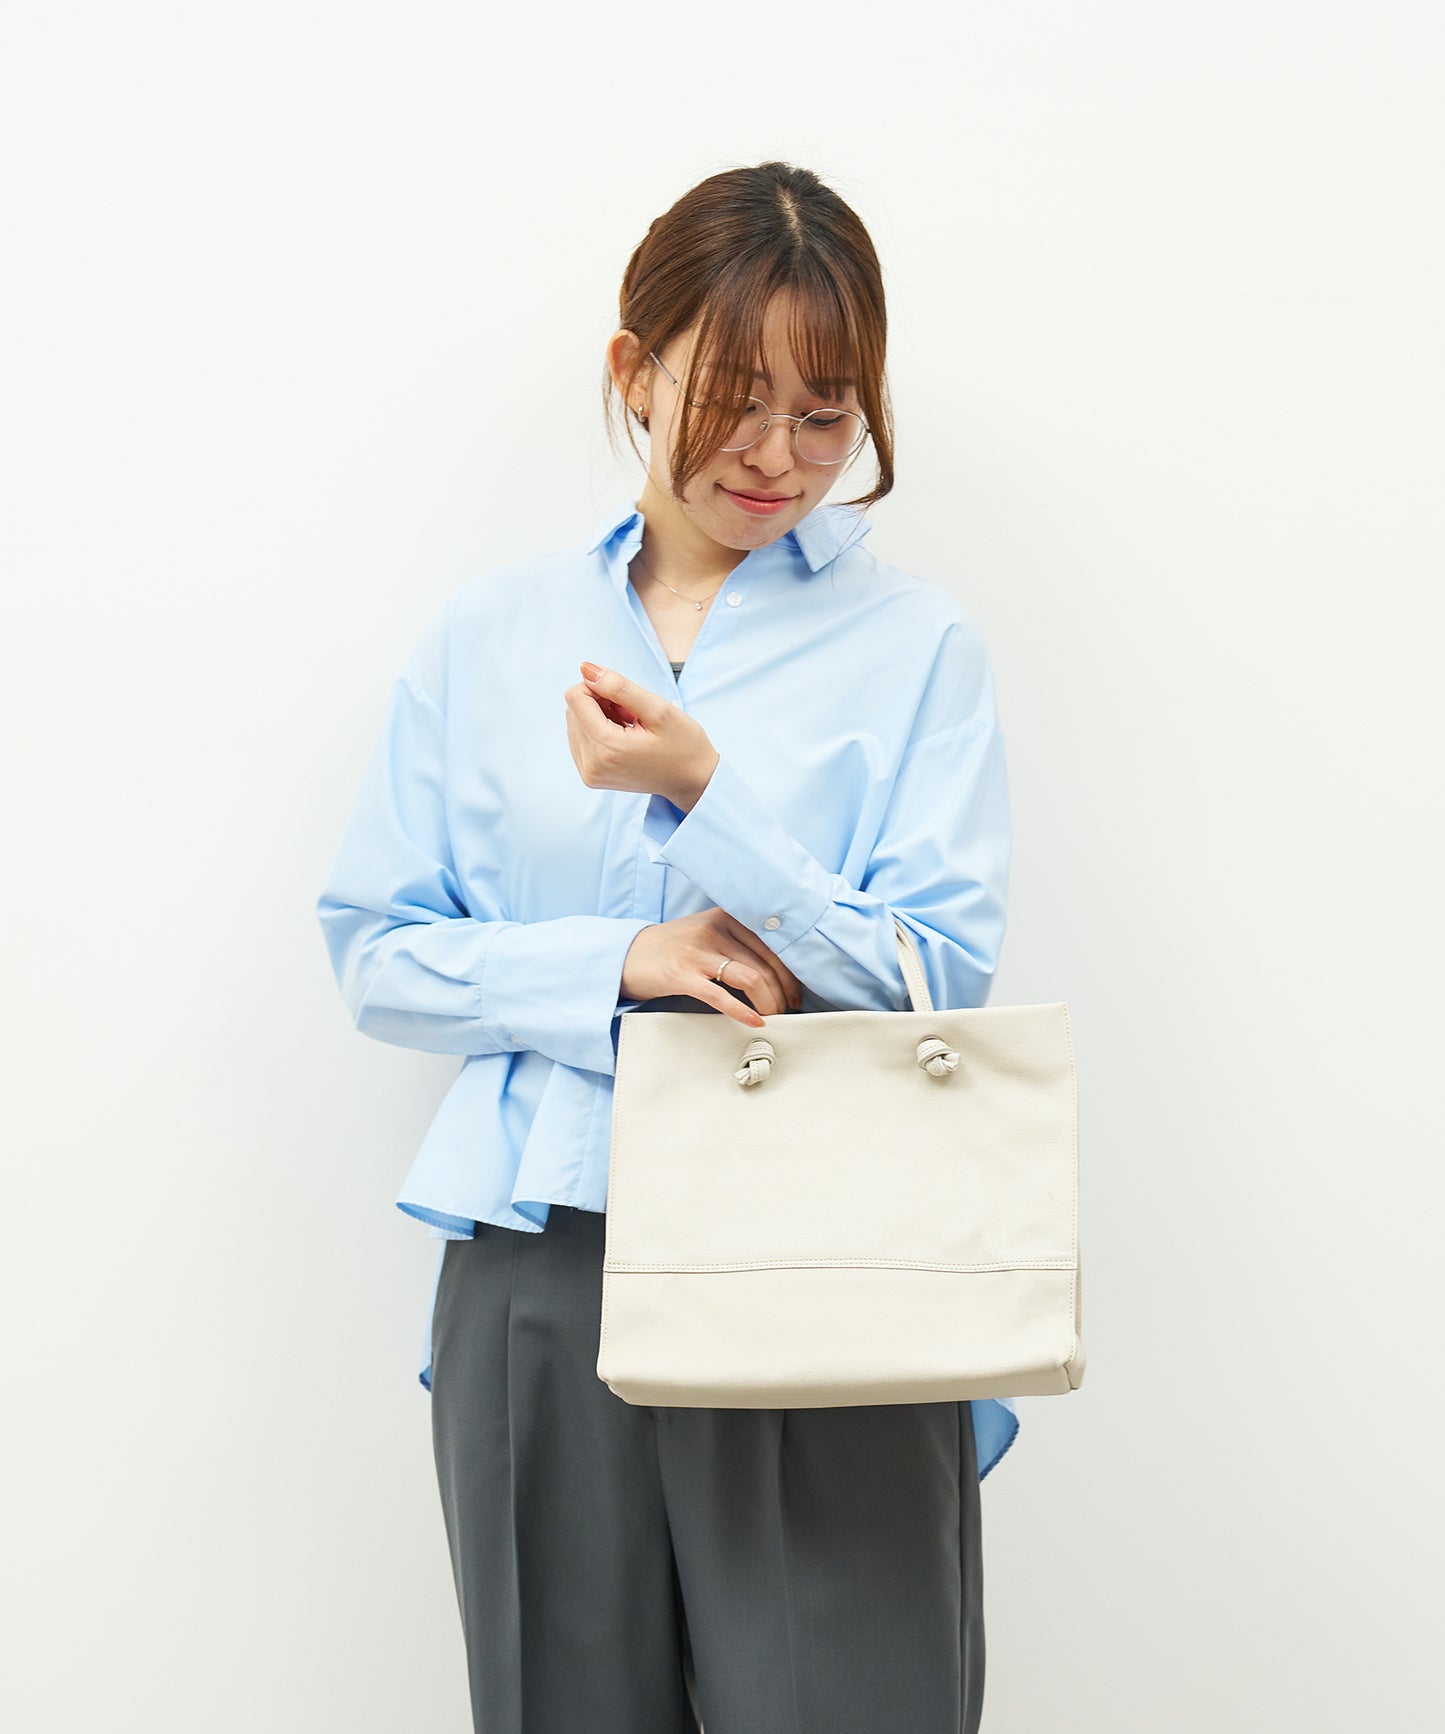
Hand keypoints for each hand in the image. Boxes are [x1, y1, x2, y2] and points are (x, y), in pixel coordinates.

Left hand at [564, 661, 719, 810]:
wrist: (692, 780)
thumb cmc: (682, 744)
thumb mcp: (657, 709)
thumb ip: (618, 687)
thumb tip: (585, 669)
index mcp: (607, 748)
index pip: (575, 697)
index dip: (599, 686)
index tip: (626, 698)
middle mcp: (591, 765)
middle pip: (573, 709)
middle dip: (600, 703)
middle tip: (632, 714)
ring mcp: (589, 773)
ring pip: (574, 722)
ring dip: (598, 716)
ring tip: (630, 726)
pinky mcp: (590, 776)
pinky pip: (580, 739)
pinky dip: (598, 730)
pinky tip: (622, 736)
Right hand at [620, 908, 804, 1029]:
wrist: (629, 956)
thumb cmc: (674, 948)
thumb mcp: (708, 931)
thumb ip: (738, 941)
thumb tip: (779, 969)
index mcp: (726, 916)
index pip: (772, 944)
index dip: (790, 972)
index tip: (797, 992)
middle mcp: (714, 929)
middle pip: (766, 964)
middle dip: (783, 992)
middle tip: (788, 1009)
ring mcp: (697, 951)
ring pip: (751, 979)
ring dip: (770, 1003)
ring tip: (774, 1016)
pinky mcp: (682, 975)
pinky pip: (721, 996)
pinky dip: (744, 1012)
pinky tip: (755, 1021)